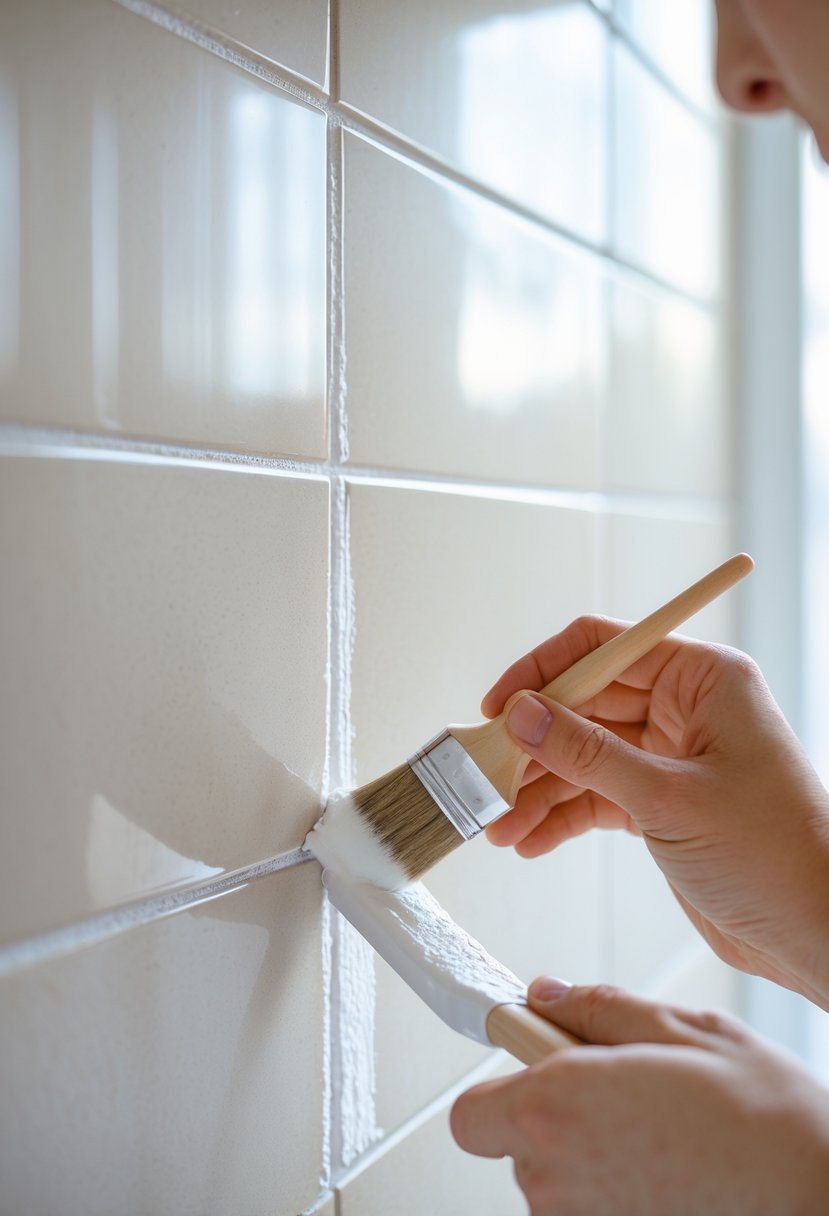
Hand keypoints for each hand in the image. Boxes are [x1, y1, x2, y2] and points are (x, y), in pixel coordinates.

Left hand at [451, 981, 828, 1215]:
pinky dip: (616, 1191)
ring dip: (591, 1155)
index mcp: (557, 1104)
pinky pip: (590, 1209)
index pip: (470, 1112)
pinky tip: (668, 1170)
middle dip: (555, 1113)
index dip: (502, 1086)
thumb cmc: (762, 1116)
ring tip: (660, 1134)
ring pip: (556, 1181)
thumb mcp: (682, 1028)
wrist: (819, 1197)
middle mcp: (554, 1176)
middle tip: (623, 1092)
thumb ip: (598, 1011)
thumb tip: (545, 994)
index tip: (539, 1063)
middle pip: (516, 1143)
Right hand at [483, 618, 828, 1008]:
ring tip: (501, 824)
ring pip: (584, 756)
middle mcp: (686, 709)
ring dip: (540, 789)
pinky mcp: (661, 803)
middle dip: (533, 743)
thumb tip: (522, 714)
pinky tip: (532, 839)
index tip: (499, 705)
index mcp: (702, 679)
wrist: (818, 932)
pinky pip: (596, 796)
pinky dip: (562, 816)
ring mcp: (671, 757)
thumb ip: (587, 753)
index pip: (605, 647)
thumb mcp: (669, 798)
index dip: (545, 671)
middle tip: (486, 775)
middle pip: (585, 704)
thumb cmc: (779, 855)